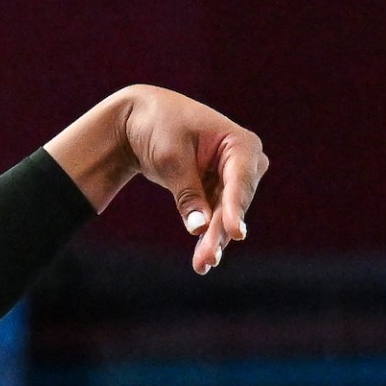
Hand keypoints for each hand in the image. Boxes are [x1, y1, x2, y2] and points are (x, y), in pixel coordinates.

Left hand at [49, 85, 266, 273]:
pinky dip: (207, 235)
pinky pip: (215, 217)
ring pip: (226, 215)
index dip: (235, 209)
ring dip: (214, 240)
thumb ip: (187, 194)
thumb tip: (199, 228)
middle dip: (221, 231)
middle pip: (235, 202)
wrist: (141, 120)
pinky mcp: (218, 191)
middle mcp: (244, 161)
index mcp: (240, 143)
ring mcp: (233, 177)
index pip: (240, 181)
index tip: (235, 234)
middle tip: (208, 260)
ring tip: (202, 265)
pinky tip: (201, 260)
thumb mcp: (170, 159)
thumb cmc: (158, 128)